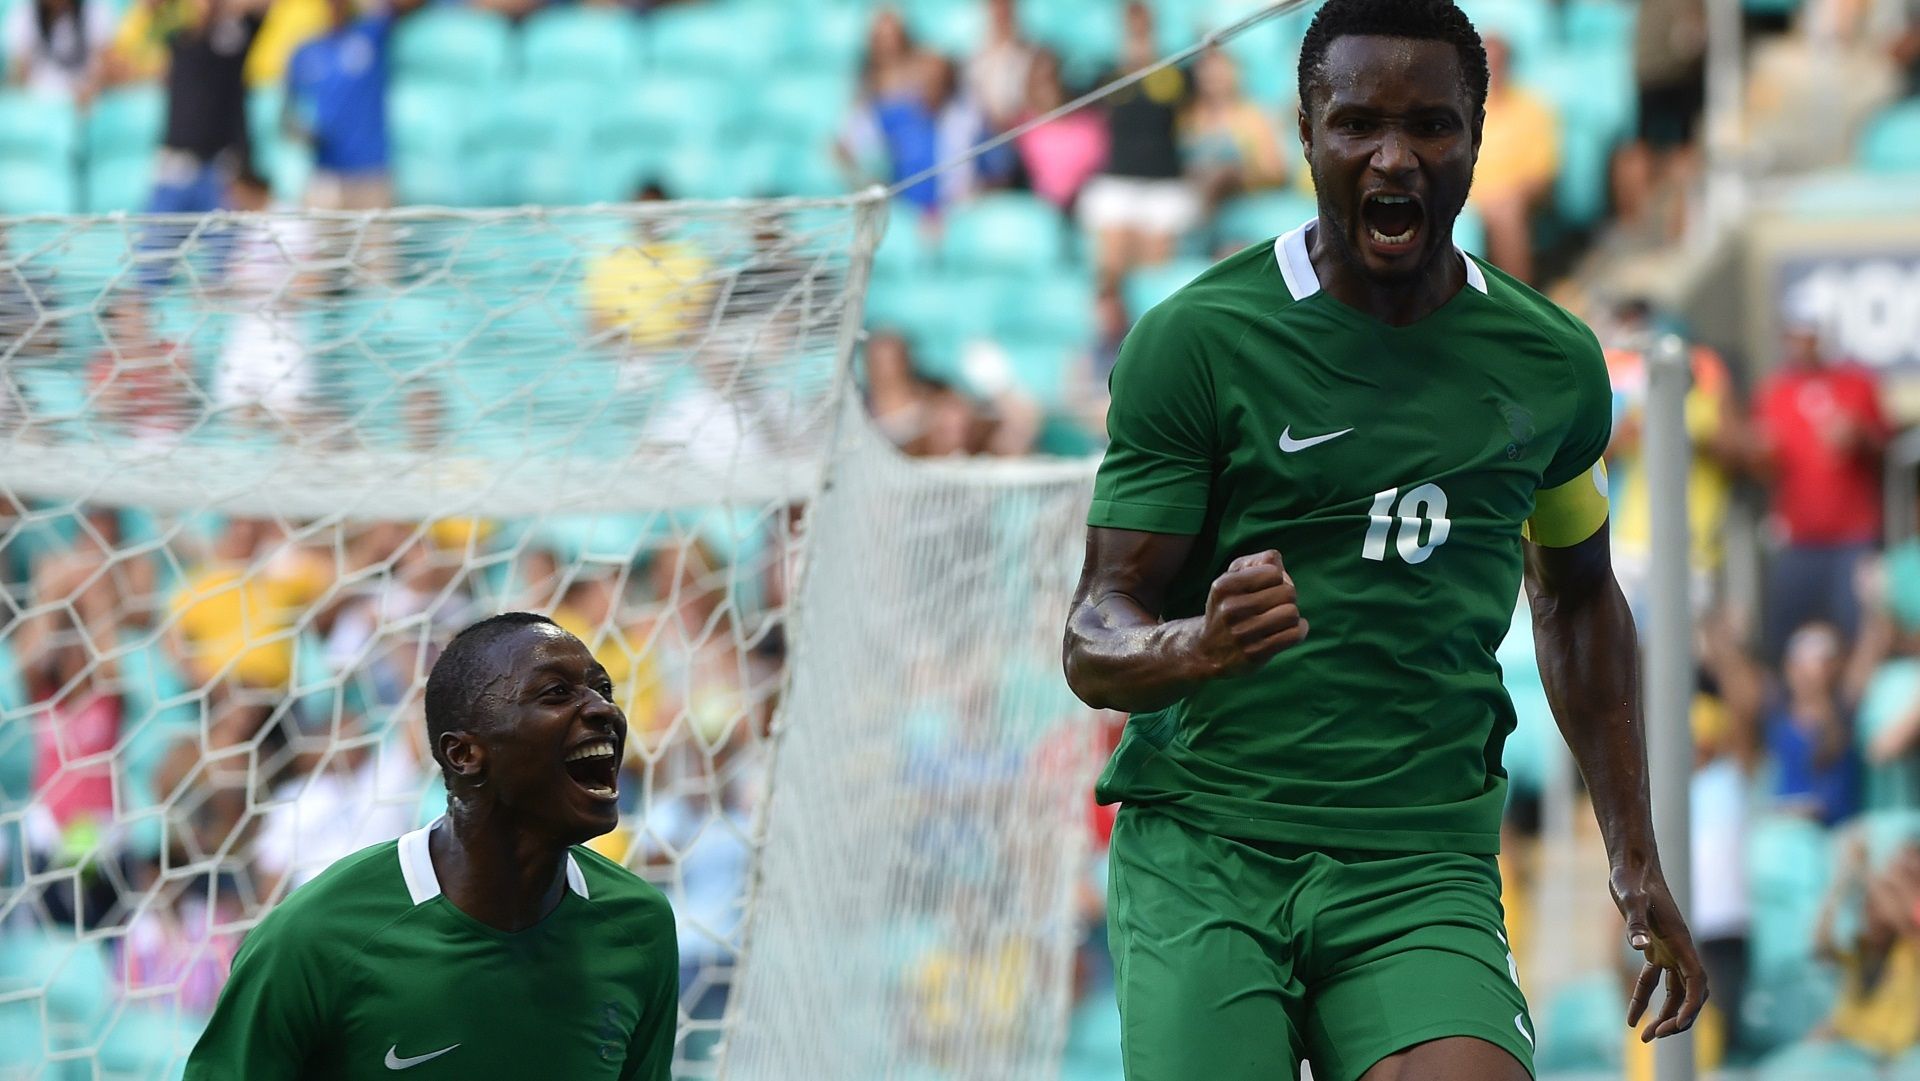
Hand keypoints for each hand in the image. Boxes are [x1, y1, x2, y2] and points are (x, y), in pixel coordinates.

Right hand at [1193, 551, 1306, 677]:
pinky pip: (1293, 635)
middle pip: (1287, 592)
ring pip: (1292, 613)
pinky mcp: (1255, 654)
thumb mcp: (1232, 578)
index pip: (1274, 572)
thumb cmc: (1228, 607)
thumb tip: (1276, 561)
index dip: (1276, 579)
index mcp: (1224, 586)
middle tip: (1275, 606)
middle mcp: (1230, 609)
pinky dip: (1298, 630)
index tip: (1266, 589)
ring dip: (1291, 615)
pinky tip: (1288, 630)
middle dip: (1286, 598)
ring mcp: (1242, 634)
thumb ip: (1256, 562)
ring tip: (1280, 619)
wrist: (1207, 650)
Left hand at [1615, 864, 1708, 1041]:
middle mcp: (1679, 949)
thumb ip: (1635, 923)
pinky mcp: (1654, 947)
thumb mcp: (1630, 899)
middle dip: (1677, 1019)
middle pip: (1689, 994)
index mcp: (1680, 942)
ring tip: (1645, 1037)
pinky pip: (1655, 981)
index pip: (1697, 983)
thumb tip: (1638, 947)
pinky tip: (1632, 1019)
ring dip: (1664, 1015)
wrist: (1631, 865)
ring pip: (1674, 992)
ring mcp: (1668, 949)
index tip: (1675, 1026)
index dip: (1691, 1007)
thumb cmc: (1632, 879)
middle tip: (1654, 1037)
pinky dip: (1645, 999)